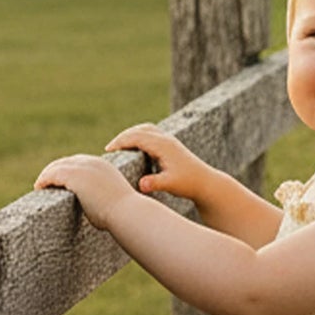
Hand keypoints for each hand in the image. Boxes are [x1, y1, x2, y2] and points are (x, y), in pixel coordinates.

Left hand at [33, 154, 134, 231]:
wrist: (127, 212)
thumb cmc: (123, 214)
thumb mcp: (113, 200)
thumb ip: (103, 199)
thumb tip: (97, 209)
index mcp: (104, 166)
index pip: (80, 163)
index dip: (68, 170)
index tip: (60, 181)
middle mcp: (92, 162)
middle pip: (66, 162)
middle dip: (55, 171)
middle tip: (45, 183)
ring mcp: (82, 167)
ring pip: (57, 166)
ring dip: (47, 176)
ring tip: (40, 186)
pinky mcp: (73, 175)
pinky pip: (52, 174)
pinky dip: (44, 180)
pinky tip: (38, 188)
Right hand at [105, 124, 222, 203]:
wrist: (206, 182)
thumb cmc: (188, 184)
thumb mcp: (170, 185)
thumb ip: (154, 183)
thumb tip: (141, 184)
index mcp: (163, 145)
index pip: (137, 137)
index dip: (121, 142)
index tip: (108, 150)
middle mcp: (166, 139)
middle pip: (139, 130)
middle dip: (123, 137)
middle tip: (109, 148)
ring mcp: (169, 140)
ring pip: (145, 129)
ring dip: (131, 134)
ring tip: (119, 146)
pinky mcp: (170, 145)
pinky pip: (151, 134)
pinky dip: (139, 136)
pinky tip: (133, 148)